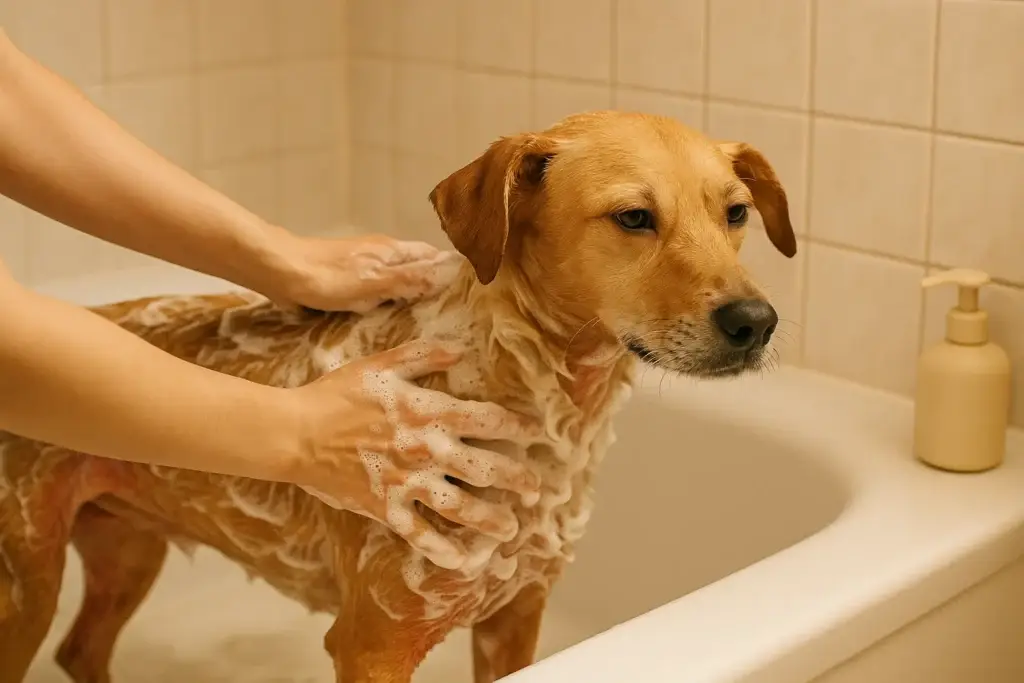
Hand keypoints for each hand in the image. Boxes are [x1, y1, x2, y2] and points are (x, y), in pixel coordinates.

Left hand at [277, 233, 459, 312]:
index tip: (472, 289)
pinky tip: (392, 316)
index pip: (433, 256)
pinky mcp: (348, 277)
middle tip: (456, 310)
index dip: (451, 270)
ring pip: (399, 275)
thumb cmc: (327, 278)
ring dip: (414, 291)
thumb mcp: (374, 283)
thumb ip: (410, 279)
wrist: (280, 272)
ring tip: (431, 317)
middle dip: (436, 282)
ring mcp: (365, 264)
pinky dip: (392, 298)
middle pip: (418, 265)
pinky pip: (381, 286)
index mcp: (392, 251)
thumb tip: (447, 275)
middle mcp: (382, 253)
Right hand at [284, 339, 541, 569]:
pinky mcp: (386, 508)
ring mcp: (407, 483)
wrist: (296, 432)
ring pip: (462, 507)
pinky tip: (465, 562)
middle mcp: (426, 450)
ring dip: (491, 520)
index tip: (535, 435)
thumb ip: (423, 355)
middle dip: (517, 479)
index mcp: (429, 411)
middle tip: (537, 490)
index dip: (517, 427)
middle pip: (486, 468)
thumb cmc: (337, 395)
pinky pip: (421, 534)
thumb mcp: (381, 364)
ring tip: (511, 530)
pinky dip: (444, 551)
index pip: (488, 419)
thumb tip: (460, 348)